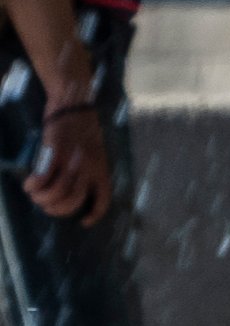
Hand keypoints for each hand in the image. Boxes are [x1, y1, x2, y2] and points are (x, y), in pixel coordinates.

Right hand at [22, 102, 104, 223]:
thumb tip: (70, 188)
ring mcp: (72, 159)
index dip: (95, 214)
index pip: (103, 198)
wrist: (73, 103)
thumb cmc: (81, 127)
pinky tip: (30, 184)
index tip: (84, 222)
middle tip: (47, 204)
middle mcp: (89, 167)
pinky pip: (44, 177)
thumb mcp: (92, 150)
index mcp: (101, 168)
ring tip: (35, 194)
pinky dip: (34, 185)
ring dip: (43, 199)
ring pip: (58, 193)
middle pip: (74, 201)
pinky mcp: (56, 151)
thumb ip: (86, 169)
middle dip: (57, 209)